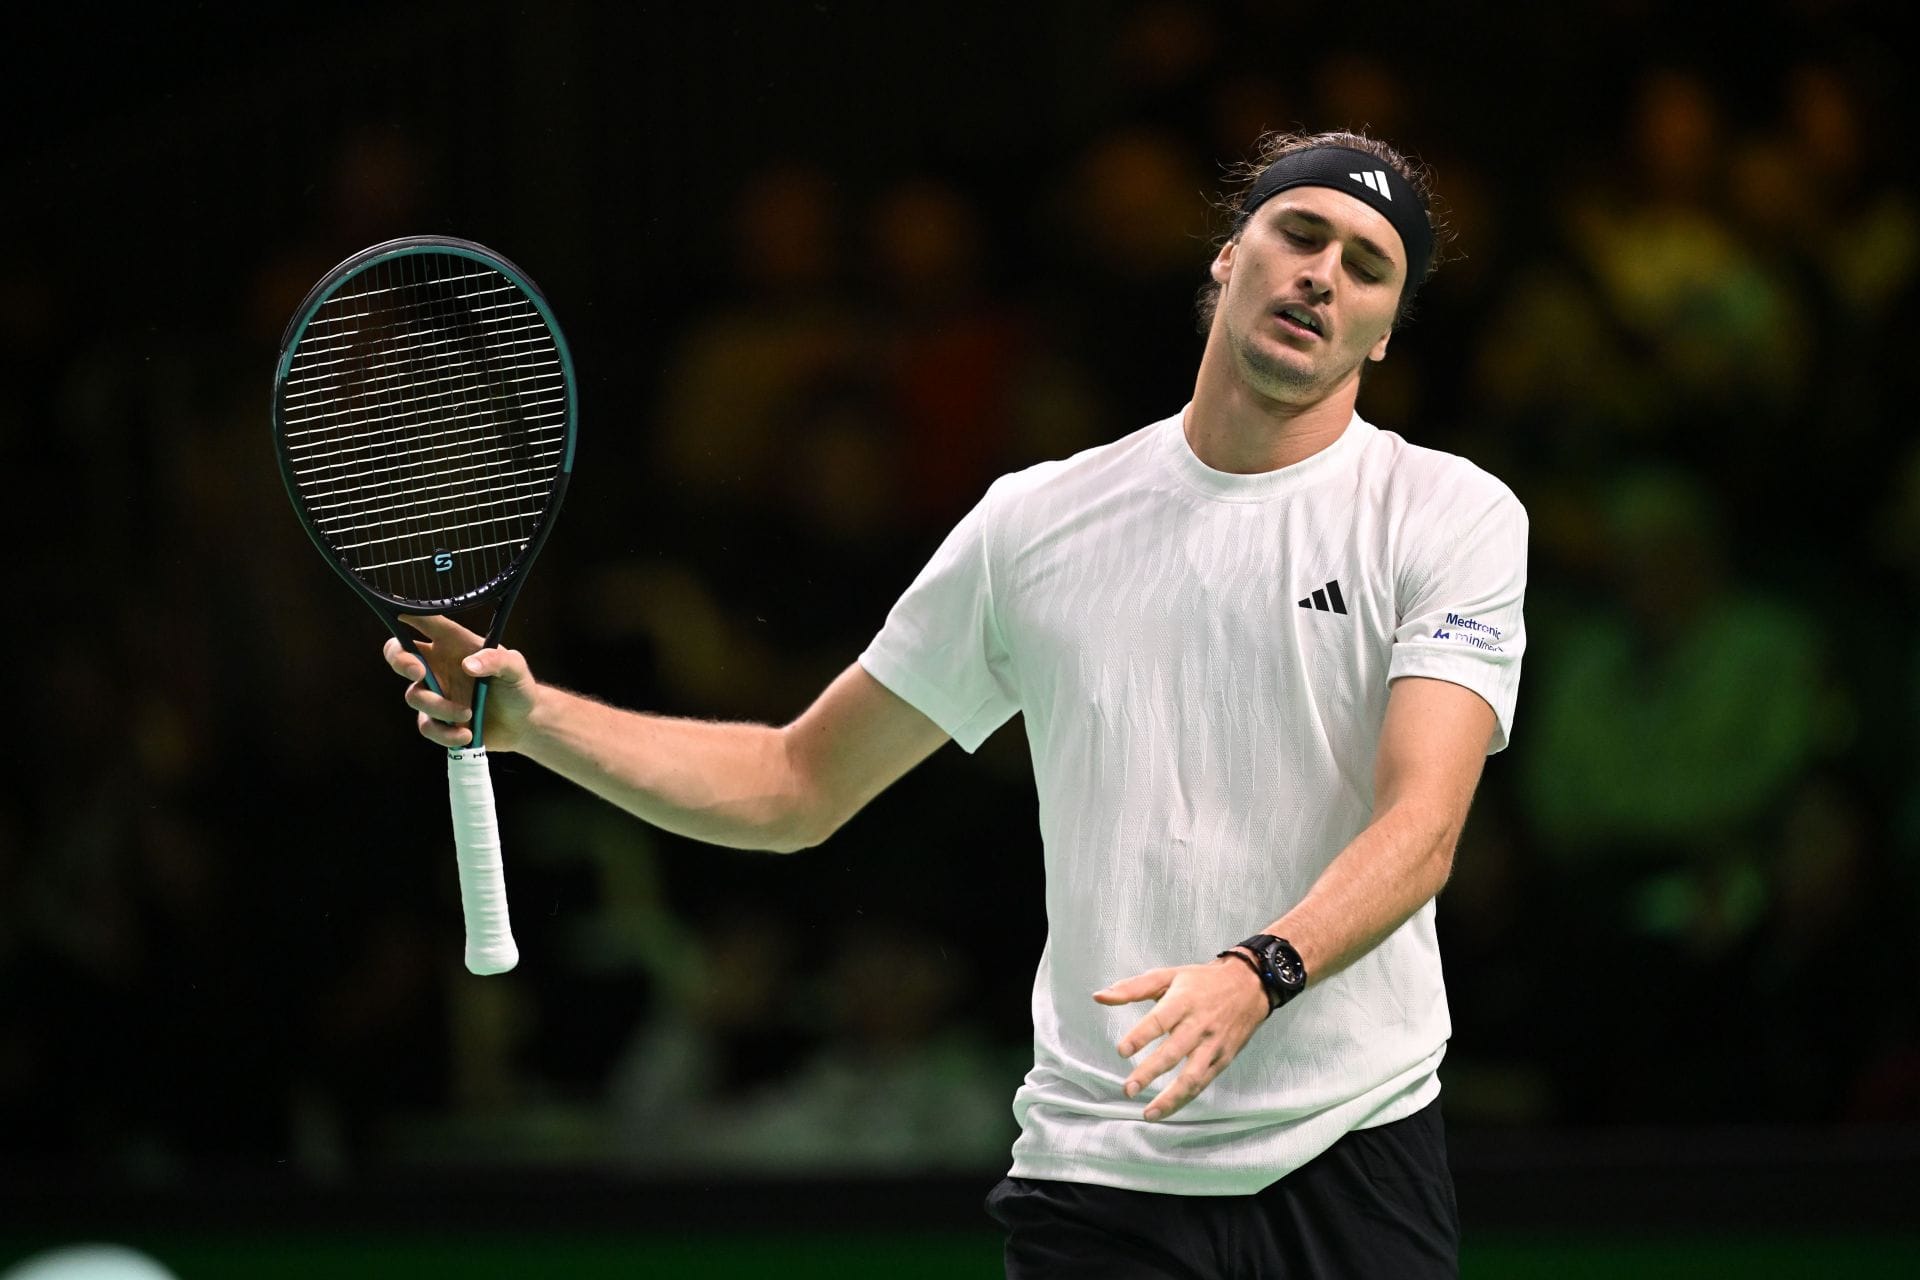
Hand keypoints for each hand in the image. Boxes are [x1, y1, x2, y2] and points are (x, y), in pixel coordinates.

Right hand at [383, 614, 539, 751]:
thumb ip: (496, 660)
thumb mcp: (515, 667)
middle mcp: (438, 665)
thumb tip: (468, 665)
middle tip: (418, 671)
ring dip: (439, 707)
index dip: (406, 614)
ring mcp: (435, 693)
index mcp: (453, 643)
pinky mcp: (438, 720)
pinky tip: (467, 735)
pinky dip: (444, 733)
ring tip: (468, 714)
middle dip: (400, 660)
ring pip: (415, 696)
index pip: (424, 622)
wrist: (523, 723)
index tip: (397, 613)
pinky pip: (427, 726)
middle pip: (398, 653)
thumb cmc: (517, 686)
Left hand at [1094, 957, 1269, 1120]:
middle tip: (1128, 1089)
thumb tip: (1098, 997)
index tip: (1122, 1051)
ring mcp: (1213, 1045)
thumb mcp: (1168, 976)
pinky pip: (1202, 1083)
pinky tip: (1165, 1109)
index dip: (1140, 1036)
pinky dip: (1184, 1099)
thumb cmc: (1202, 981)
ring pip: (1192, 1076)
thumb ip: (1132, 988)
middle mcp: (1199, 1025)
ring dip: (1170, 1098)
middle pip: (1174, 1052)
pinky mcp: (1223, 1059)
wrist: (1250, 986)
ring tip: (1148, 1113)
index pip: (1159, 1020)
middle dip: (1150, 1072)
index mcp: (1183, 1001)